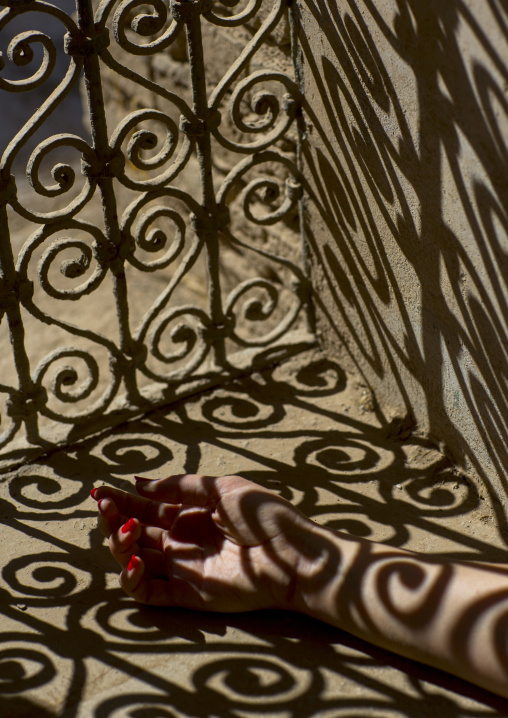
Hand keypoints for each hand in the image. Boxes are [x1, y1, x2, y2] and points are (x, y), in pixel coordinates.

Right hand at [92, 474, 317, 610]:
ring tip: (128, 530)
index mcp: (189, 514)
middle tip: (105, 507)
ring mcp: (181, 569)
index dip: (121, 499)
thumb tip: (138, 484)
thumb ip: (179, 488)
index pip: (145, 507)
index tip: (99, 490)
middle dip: (113, 519)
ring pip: (133, 560)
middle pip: (133, 532)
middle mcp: (180, 541)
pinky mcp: (185, 595)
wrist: (292, 555)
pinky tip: (135, 560)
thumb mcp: (221, 489)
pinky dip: (132, 579)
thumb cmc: (264, 516)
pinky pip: (147, 592)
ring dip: (120, 545)